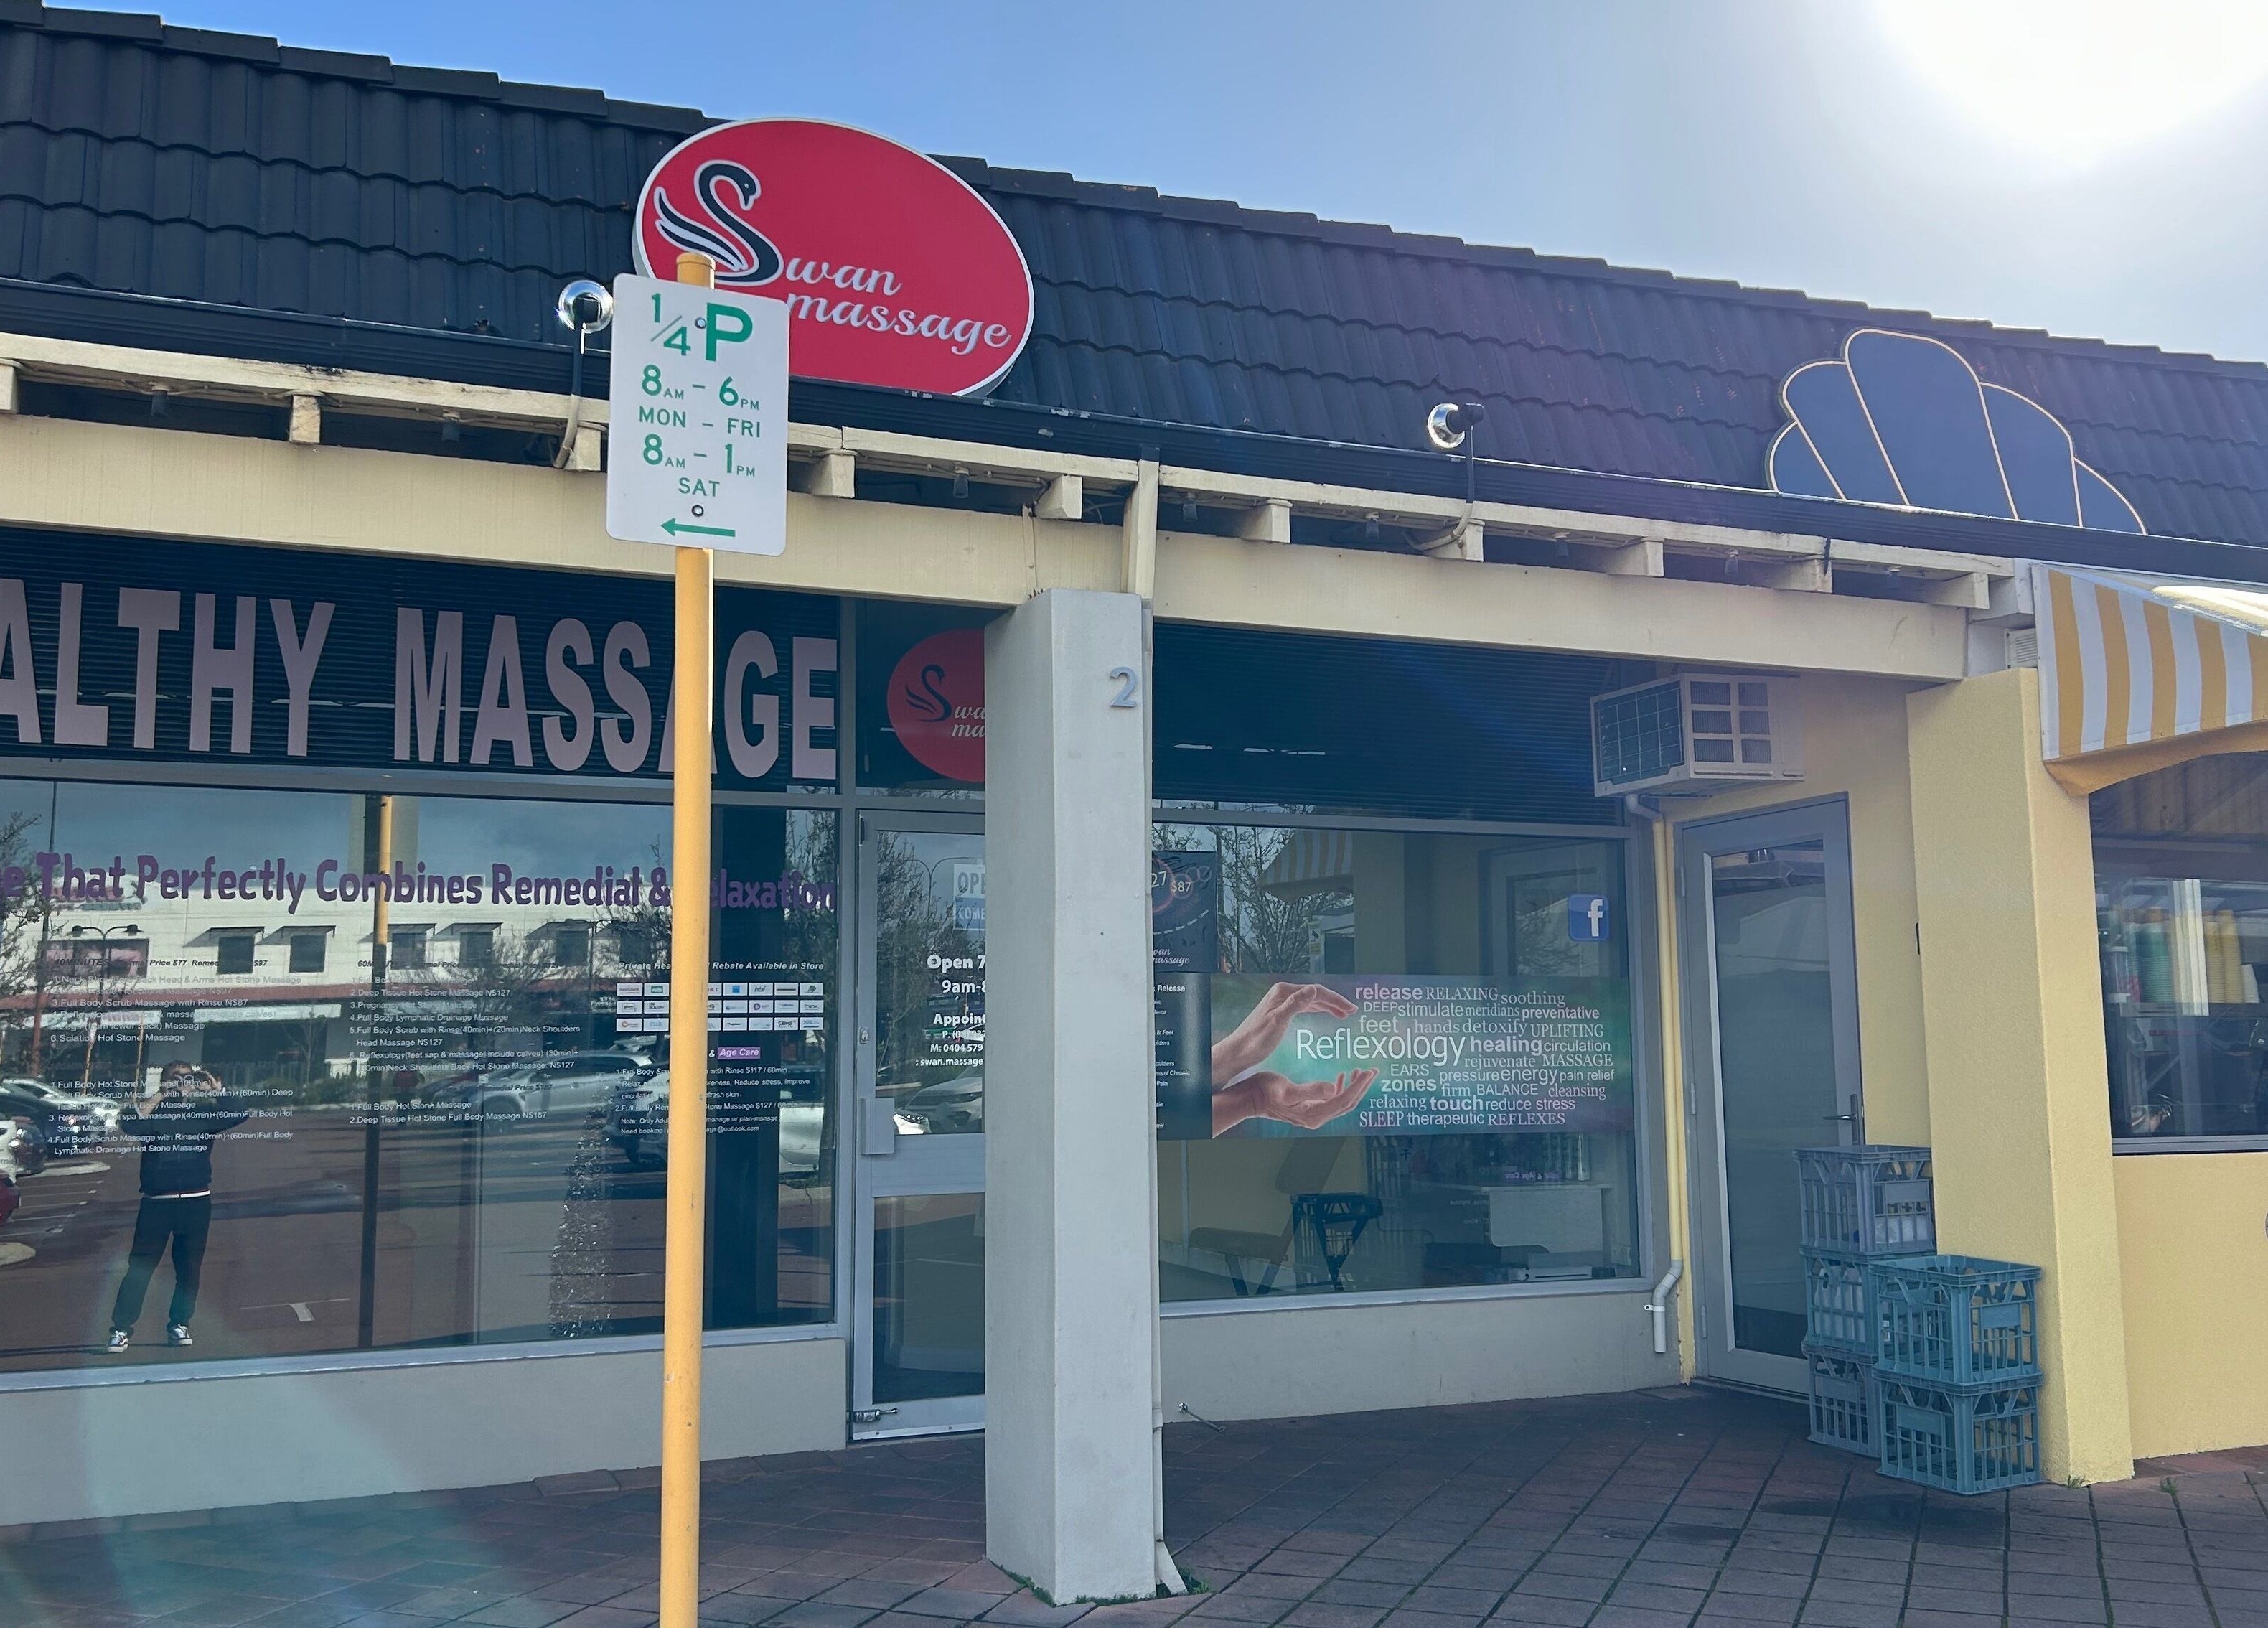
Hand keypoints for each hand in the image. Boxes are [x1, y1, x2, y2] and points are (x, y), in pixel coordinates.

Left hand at [1209, 982, 1356, 1083]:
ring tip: (1344, 1014)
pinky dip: (1317, 1009)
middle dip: (1335, 1002)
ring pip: (1311, 1000)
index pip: (1316, 991)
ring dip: (1328, 1005)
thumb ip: (1295, 1004)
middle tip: (1352, 1011)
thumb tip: (1314, 989)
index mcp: (1283, 992)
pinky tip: (1325, 1014)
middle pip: (1315, 994)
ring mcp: (1281, 1002)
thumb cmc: (1256, 1040)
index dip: (1336, 1000)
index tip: (1351, 1009)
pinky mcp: (1280, 1011)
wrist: (1239, 1051)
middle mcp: (1283, 993)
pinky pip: (1304, 1007)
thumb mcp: (1278, 1022)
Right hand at [1212, 1068, 1377, 1134]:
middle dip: (1362, 1087)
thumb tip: (1334, 1088)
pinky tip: (1343, 1077)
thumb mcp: (1286, 1089)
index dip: (1358, 1086)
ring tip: (1363, 1072)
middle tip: (1373, 1070)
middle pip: (1347, 1103)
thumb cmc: (1264, 1091)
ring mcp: (1314, 1114)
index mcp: (1313, 1115)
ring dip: (1354, 1087)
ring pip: (1342, 1101)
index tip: (1369, 1071)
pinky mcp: (1310, 1107)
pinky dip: (1342, 1088)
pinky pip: (1333, 1100)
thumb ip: (1310, 1090)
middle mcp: (1316, 1117)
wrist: (1249, 1099)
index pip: (1343, 1100)